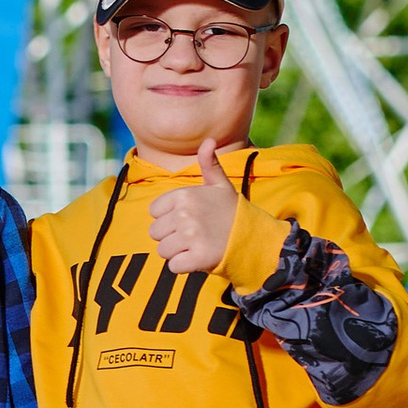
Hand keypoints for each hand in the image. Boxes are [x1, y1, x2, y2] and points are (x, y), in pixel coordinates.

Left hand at [149, 138, 239, 274]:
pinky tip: (199, 258)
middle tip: (193, 235)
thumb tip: (209, 139)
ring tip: (196, 246)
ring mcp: (190, 236)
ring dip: (177, 253)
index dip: (168, 219)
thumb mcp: (220, 185)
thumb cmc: (231, 211)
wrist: (254, 238)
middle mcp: (184, 214)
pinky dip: (184, 267)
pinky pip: (173, 267)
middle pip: (155, 233)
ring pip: (162, 251)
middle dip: (171, 237)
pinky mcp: (196, 257)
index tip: (188, 219)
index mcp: (184, 195)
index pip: (153, 212)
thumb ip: (209, 163)